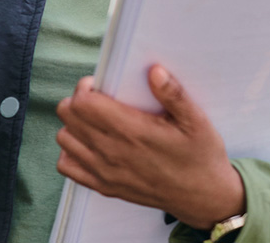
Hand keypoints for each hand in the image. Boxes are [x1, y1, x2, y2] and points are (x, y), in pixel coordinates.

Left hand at [56, 66, 244, 230]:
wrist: (205, 198)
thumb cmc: (200, 156)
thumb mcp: (196, 121)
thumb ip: (174, 94)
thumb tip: (154, 71)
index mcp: (132, 132)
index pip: (83, 104)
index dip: (85, 88)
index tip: (100, 85)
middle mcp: (113, 153)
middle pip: (68, 116)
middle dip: (77, 100)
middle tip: (97, 99)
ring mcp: (106, 172)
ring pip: (64, 139)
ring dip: (73, 125)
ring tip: (93, 120)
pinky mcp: (105, 187)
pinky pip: (68, 167)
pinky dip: (71, 152)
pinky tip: (90, 144)